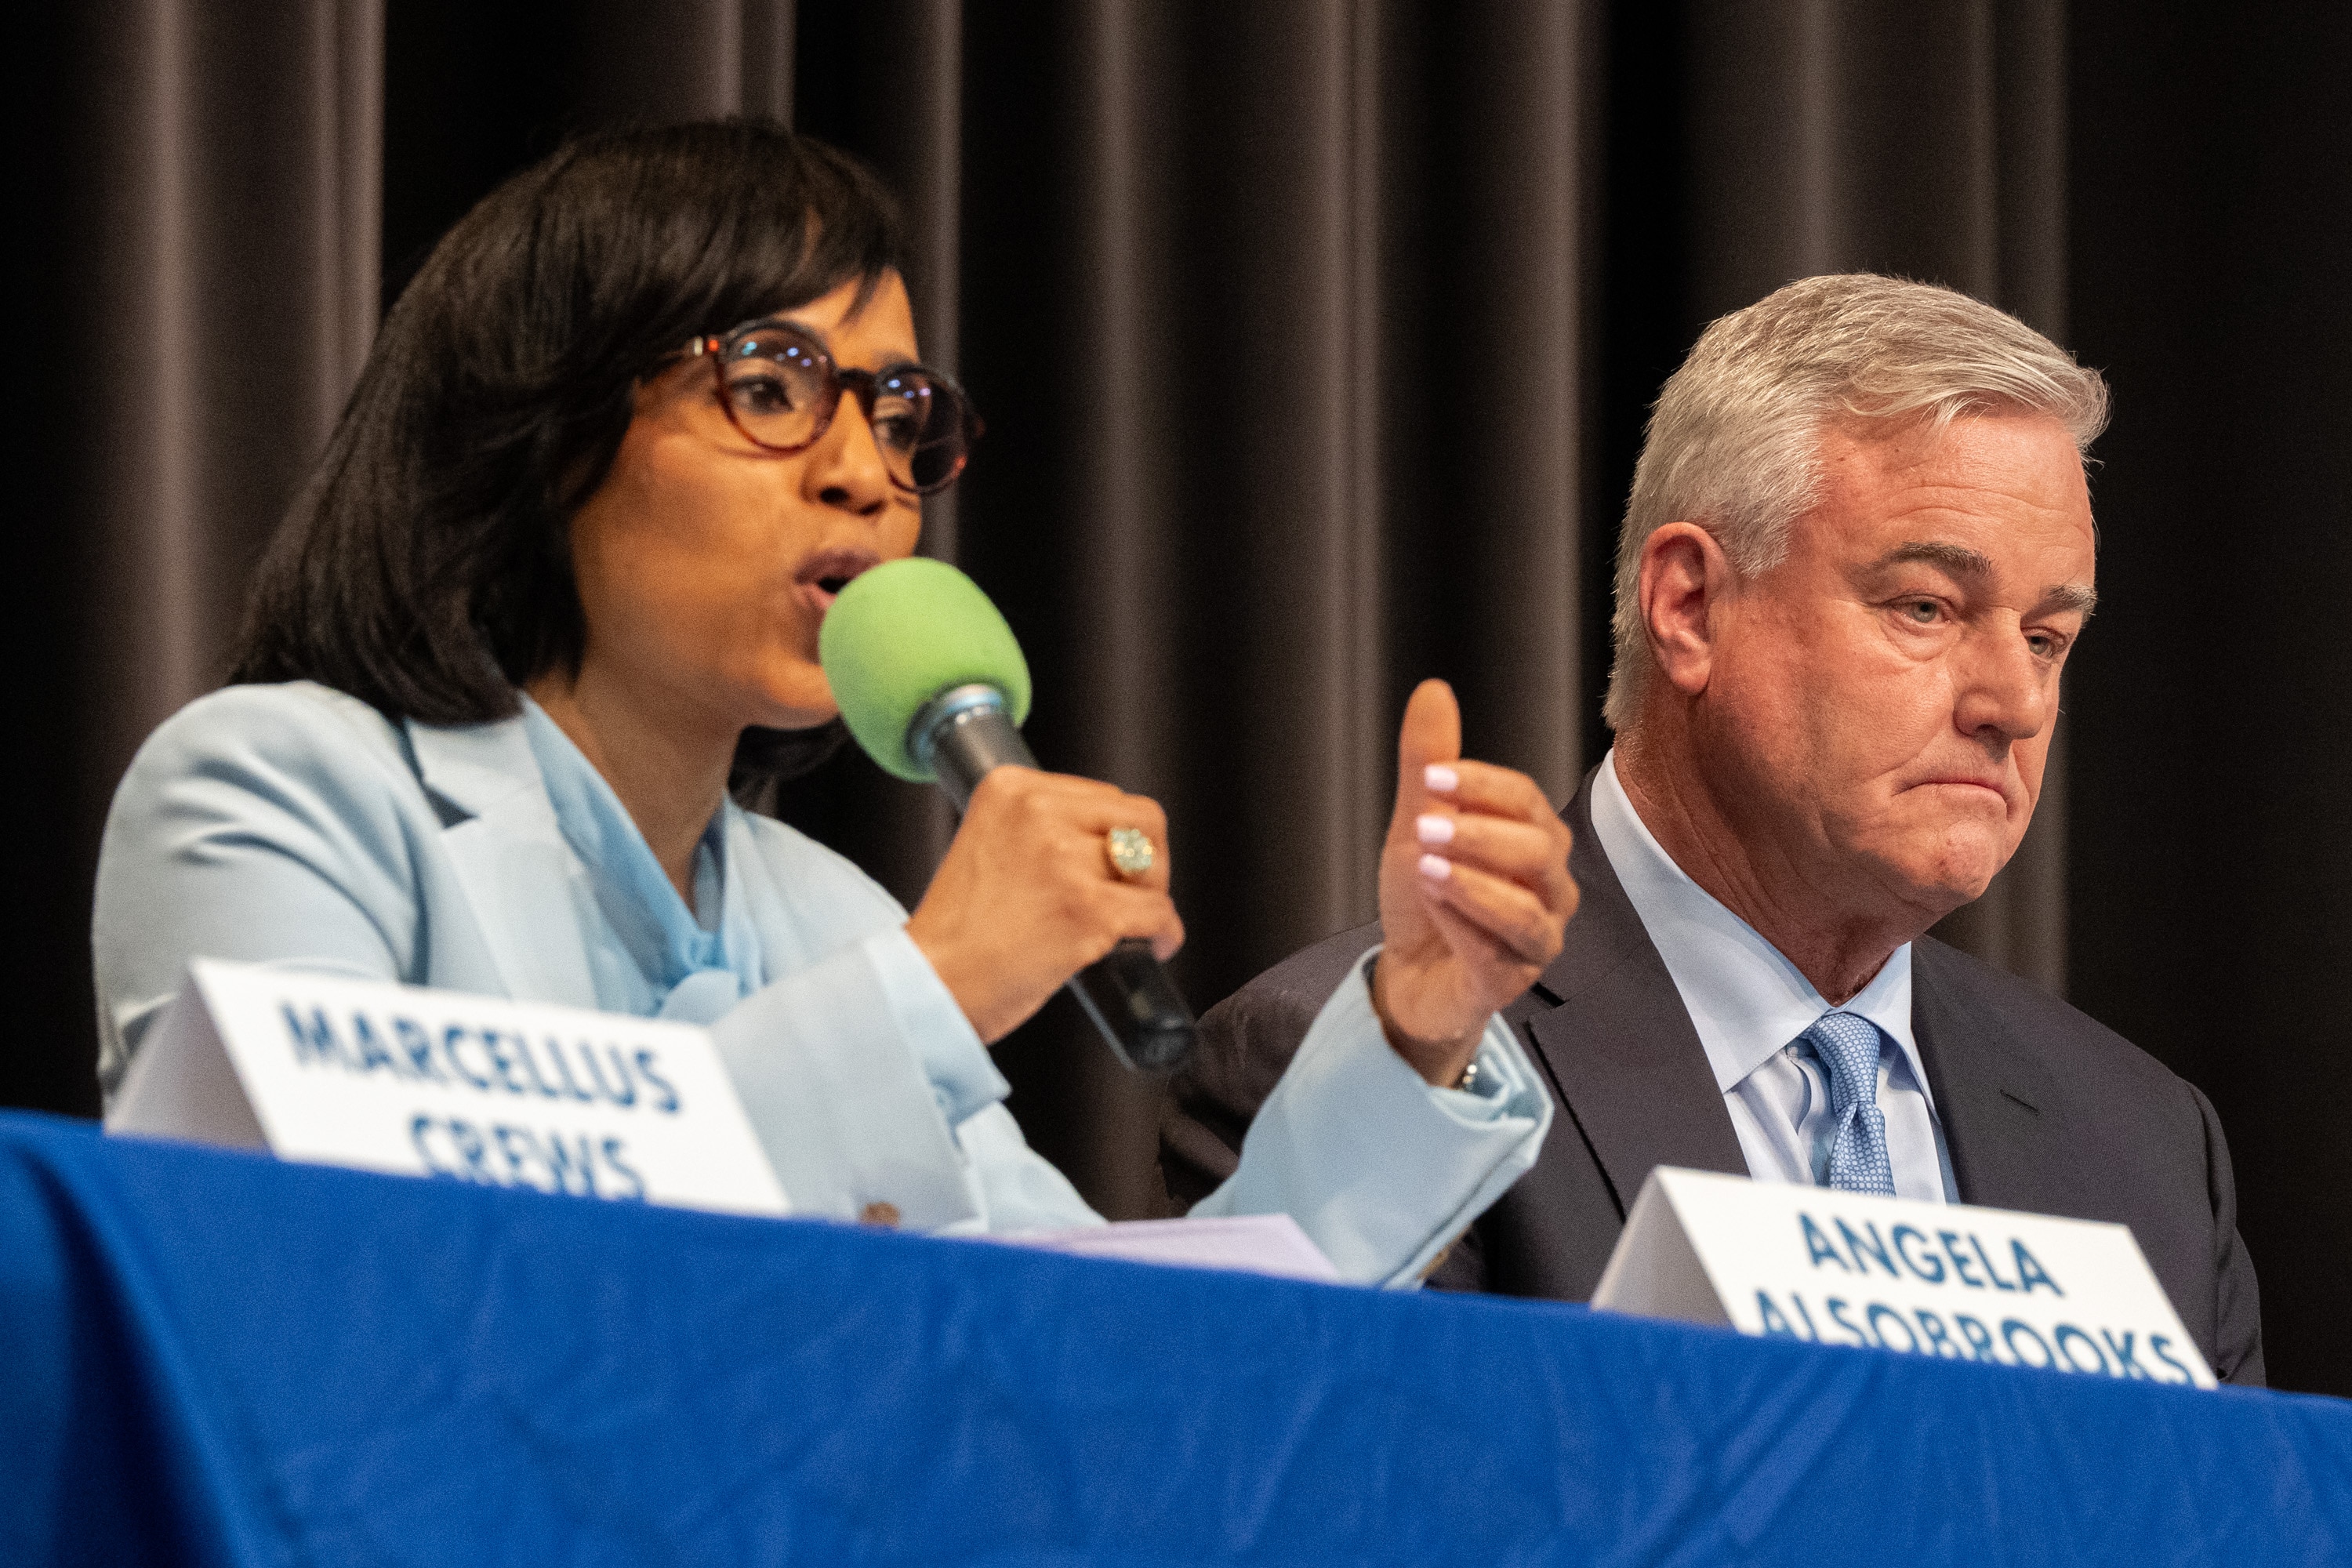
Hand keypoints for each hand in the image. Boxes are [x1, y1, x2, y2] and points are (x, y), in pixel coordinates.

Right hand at [906, 766, 1184, 1043]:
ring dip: (1152, 897)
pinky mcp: (1088, 909)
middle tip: (1133, 894)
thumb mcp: (987, 845)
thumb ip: (1039, 829)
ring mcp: (1064, 860)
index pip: (1105, 795)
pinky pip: (1157, 913)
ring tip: (1133, 921)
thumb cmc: (958, 932)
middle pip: (1140, 819)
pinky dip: (1165, 933)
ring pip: (1152, 867)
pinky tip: (1152, 946)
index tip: (1109, 868)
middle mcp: (1038, 813)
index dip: (1118, 836)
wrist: (932, 984)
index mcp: (1011, 789)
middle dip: (1148, 860)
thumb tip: (1108, 840)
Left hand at [1371, 680, 1577, 1084]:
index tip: (1432, 774)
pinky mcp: (1511, 982)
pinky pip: (1500, 956)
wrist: (1411, 972)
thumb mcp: (1417, 823)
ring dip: (1474, 885)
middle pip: (1538, 852)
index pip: (1525, 801)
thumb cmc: (1428, 896)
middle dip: (1479, 835)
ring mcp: (1537, 938)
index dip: (1482, 785)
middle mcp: (1548, 889)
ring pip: (1528, 910)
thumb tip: (1433, 691)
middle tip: (1425, 828)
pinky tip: (1434, 910)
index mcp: (1533, 841)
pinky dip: (1465, 928)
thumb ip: (1428, 766)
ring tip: (1427, 868)